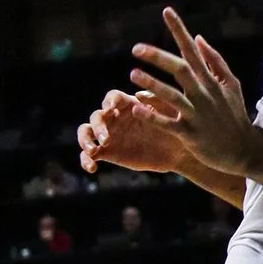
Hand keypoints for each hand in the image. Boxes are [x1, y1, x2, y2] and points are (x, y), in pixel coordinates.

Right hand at [78, 85, 196, 180]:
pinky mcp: (107, 153)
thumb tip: (138, 95)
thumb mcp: (170, 114)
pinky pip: (89, 155)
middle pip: (96, 116)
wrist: (178, 153)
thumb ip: (156, 103)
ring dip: (85, 140)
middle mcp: (115, 118)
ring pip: (86, 132)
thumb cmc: (176, 129)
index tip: (111, 110)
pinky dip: (85, 160)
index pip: (112, 97)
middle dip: (98, 126)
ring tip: (93, 150)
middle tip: (106, 139)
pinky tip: (92, 168)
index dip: (108, 101)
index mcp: (129, 105)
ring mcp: (109, 135)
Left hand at [121, 9, 254, 188]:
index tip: (167, 11)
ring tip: (133, 74)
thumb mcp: (232, 85)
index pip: (193, 50)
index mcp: (210, 80)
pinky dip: (153, 116)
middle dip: (159, 57)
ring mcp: (197, 114)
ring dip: (152, 85)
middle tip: (136, 48)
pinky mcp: (190, 134)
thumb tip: (198, 38)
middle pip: (180, 70)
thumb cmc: (233, 115)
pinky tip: (137, 107)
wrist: (244, 151)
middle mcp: (203, 94)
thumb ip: (215, 61)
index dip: (180, 30)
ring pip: (173, 97)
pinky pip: (169, 124)